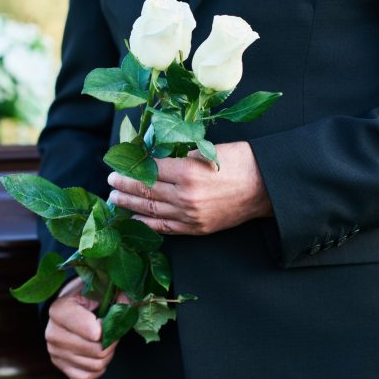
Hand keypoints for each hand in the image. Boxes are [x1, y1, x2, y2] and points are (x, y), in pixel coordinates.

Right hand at [45, 278, 117, 378]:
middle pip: (97, 351)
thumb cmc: (85, 296)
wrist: (67, 306)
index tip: (107, 317)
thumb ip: (115, 295)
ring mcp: (54, 351)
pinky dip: (98, 369)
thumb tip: (127, 303)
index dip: (109, 327)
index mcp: (59, 310)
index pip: (93, 332)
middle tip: (112, 332)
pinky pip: (86, 377)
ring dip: (107, 355)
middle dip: (111, 342)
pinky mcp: (59, 364)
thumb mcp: (98, 289)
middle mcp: (52, 332)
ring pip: (94, 365)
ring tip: (105, 341)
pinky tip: (98, 355)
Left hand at [108, 141, 271, 234]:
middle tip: (110, 181)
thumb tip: (155, 158)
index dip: (132, 167)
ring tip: (115, 198)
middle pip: (146, 191)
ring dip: (130, 203)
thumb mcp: (208, 150)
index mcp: (187, 173)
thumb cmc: (241, 162)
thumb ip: (180, 156)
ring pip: (151, 210)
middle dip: (125, 185)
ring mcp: (190, 215)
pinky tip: (134, 218)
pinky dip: (147, 223)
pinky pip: (166, 227)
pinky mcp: (197, 228)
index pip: (150, 170)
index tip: (120, 163)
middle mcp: (185, 196)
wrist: (267, 187)